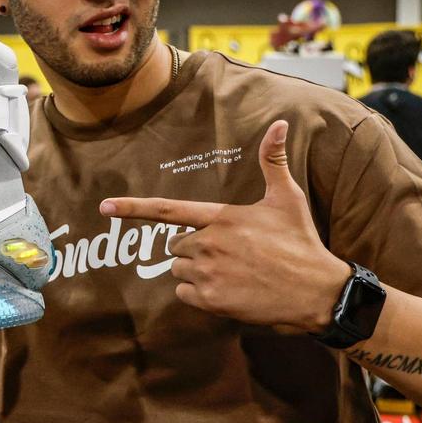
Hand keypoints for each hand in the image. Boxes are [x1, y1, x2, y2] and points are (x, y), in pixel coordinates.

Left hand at [100, 120, 350, 333]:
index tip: (104, 207)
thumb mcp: (287, 198)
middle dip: (193, 249)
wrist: (316, 291)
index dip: (132, 208)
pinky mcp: (212, 301)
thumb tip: (279, 122)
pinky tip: (228, 291)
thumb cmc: (301, 242)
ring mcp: (208, 274)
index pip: (167, 210)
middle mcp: (208, 244)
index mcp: (221, 218)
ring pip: (179, 271)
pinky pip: (184, 295)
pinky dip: (199, 295)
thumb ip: (272, 161)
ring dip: (196, 273)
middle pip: (175, 246)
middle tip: (229, 253)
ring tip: (232, 272)